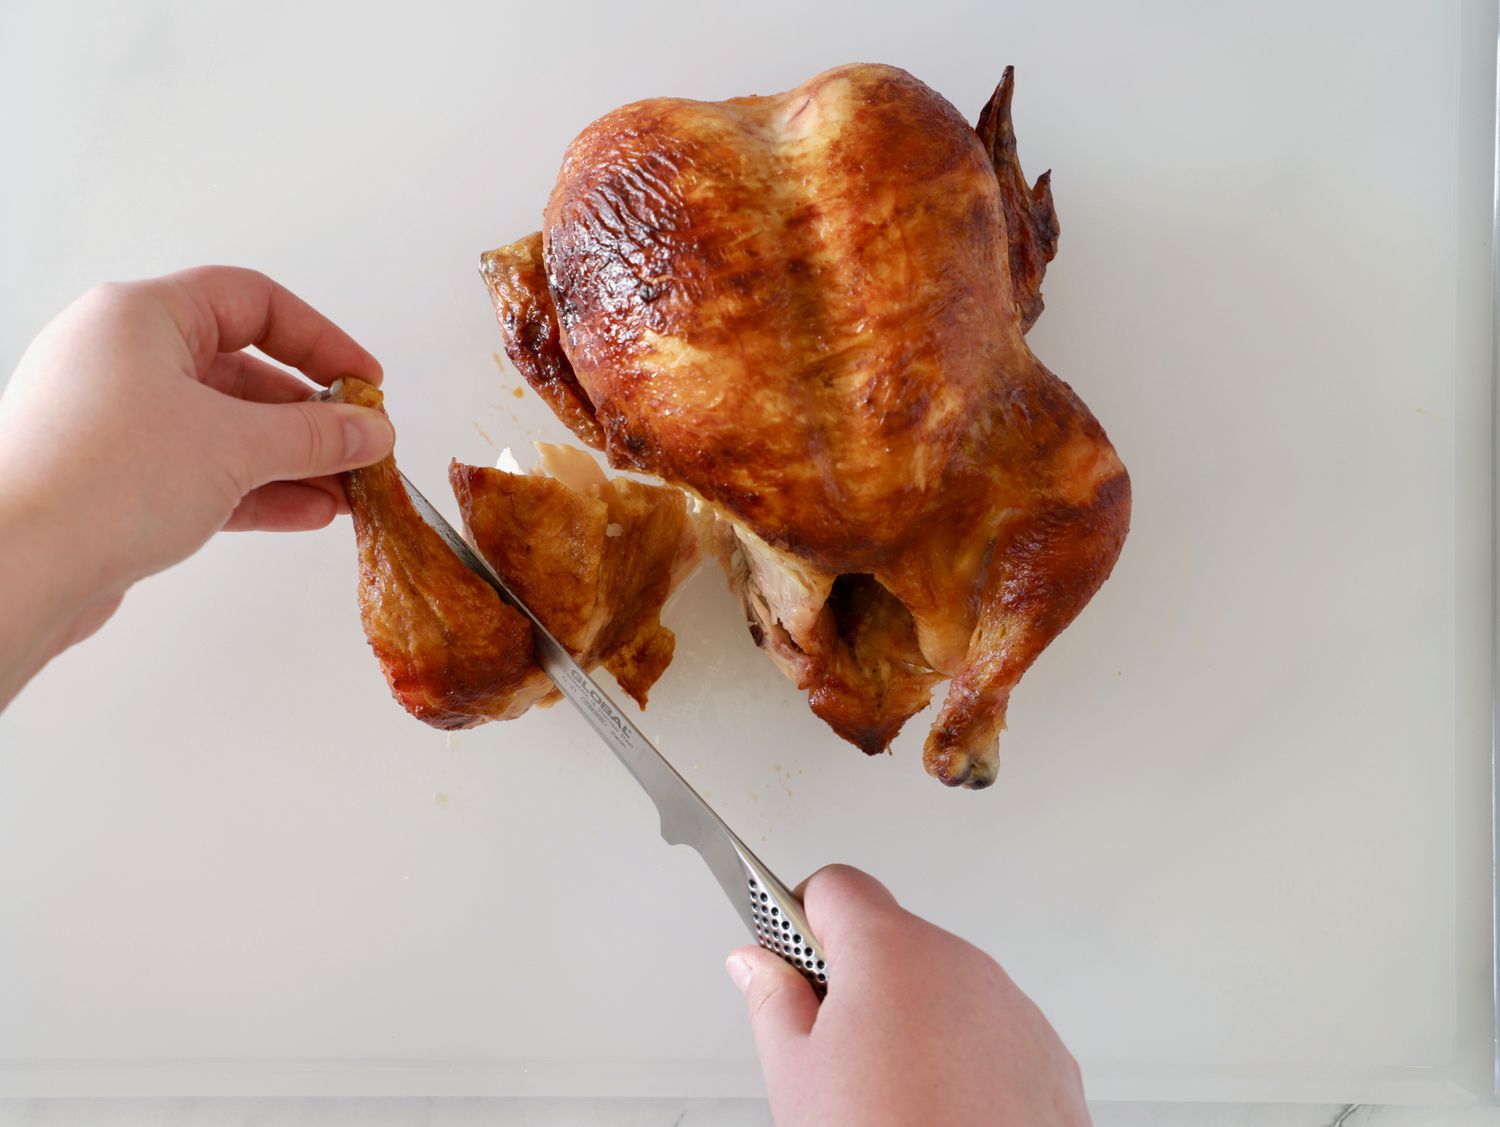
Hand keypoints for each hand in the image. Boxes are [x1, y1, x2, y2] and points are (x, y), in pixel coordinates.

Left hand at [0, 266, 393, 706]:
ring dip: (292, 461)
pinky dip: (257, 488)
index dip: (321, 340)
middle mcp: (122, 359)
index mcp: (140, 317)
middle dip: (312, 417)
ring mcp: (115, 421)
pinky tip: (307, 512)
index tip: (366, 382)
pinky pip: (203, 471)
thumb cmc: (99, 482)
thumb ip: (316, 435)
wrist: (16, 568)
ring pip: (226, 428)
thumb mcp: (236, 446)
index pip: (254, 303)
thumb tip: (369, 431)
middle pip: (244, 371)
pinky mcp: (113, 480)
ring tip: (347, 492)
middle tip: (361, 446)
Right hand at [726, 865, 1089, 1126]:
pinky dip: (964, 1058)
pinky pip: (990, 1032)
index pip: (836, 886)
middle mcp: (962, 964)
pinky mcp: (1048, 1055)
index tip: (788, 955)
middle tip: (831, 1049)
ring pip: (943, 988)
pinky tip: (938, 1108)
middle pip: (892, 940)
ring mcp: (1012, 1008)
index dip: (802, 918)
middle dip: (857, 981)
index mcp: (893, 952)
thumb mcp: (797, 1076)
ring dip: (913, 1020)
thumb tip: (755, 963)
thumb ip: (773, 1001)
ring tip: (889, 1095)